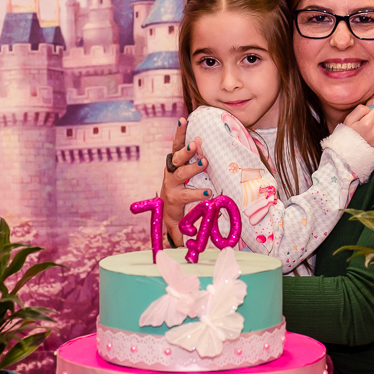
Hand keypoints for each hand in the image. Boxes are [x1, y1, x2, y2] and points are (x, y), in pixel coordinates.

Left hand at [161, 118, 207, 245]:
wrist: (165, 201)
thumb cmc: (176, 214)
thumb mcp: (178, 227)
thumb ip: (182, 239)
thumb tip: (186, 255)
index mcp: (174, 198)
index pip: (184, 196)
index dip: (194, 194)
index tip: (208, 194)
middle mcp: (171, 181)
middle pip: (180, 174)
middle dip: (191, 169)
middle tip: (203, 163)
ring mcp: (171, 168)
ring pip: (178, 158)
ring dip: (188, 151)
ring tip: (198, 142)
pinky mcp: (173, 157)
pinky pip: (176, 142)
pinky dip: (180, 131)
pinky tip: (184, 119)